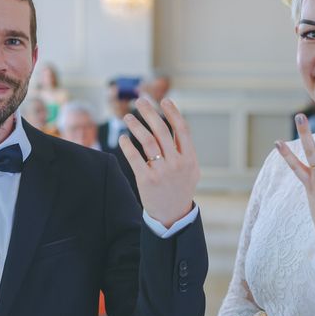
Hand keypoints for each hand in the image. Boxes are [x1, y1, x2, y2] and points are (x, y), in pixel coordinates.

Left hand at [119, 98, 199, 226]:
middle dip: (150, 112)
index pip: (182, 129)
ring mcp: (162, 172)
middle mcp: (177, 163)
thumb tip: (175, 124)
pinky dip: (127, 145)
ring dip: (136, 125)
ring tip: (127, 117)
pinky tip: (123, 137)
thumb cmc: (180, 188)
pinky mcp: (146, 180)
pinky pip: (135, 157)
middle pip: (162, 131)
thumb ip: (185, 149)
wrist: (173, 215)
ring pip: (148, 141)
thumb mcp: (191, 169)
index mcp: (189, 158)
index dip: (173, 112)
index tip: (164, 100)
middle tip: (141, 101)